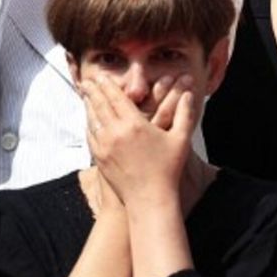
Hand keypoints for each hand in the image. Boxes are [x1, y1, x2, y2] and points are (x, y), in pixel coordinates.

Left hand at [83, 73, 194, 206]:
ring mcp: (105, 146)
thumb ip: (185, 113)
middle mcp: (116, 132)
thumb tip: (190, 94)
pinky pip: (91, 136)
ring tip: (86, 96)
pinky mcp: (100, 159)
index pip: (116, 97)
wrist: (149, 199)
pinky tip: (89, 120)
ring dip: (88, 105)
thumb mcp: (181, 139)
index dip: (107, 85)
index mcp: (134, 124)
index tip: (102, 76)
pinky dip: (89, 124)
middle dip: (93, 91)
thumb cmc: (168, 169)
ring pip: (92, 119)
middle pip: (100, 105)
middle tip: (87, 81)